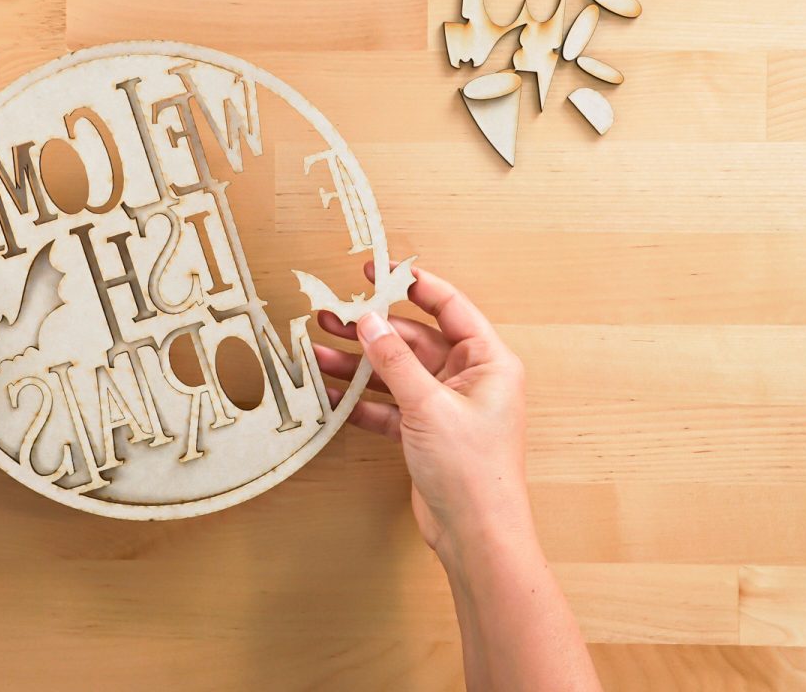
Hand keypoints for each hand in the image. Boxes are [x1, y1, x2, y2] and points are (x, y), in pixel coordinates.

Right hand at [315, 263, 528, 554]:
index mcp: (488, 361)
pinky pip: (387, 404)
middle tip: (329, 317)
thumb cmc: (474, 472)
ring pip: (395, 372)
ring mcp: (445, 405)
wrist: (476, 535)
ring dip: (358, 364)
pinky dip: (360, 399)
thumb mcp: (430, 406)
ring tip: (318, 352)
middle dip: (371, 330)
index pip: (448, 306)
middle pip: (413, 339)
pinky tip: (329, 391)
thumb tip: (369, 322)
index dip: (411, 284)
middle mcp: (469, 378)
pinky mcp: (424, 431)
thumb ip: (395, 361)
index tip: (374, 271)